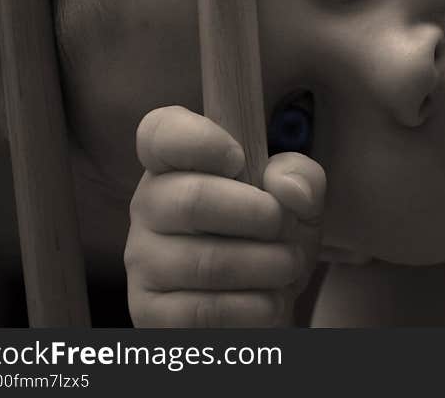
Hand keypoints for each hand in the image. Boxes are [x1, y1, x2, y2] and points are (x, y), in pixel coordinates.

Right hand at [125, 106, 324, 326]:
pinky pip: (207, 311)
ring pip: (207, 263)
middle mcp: (149, 205)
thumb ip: (300, 176)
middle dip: (260, 215)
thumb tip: (285, 187)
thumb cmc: (272, 235)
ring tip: (288, 264)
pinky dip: (256, 307)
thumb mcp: (298, 198)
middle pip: (193, 200)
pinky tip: (268, 300)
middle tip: (284, 226)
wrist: (264, 301)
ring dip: (268, 265)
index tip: (239, 157)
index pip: (160, 133)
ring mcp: (143, 260)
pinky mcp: (149, 311)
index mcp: (177, 163)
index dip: (200, 140)